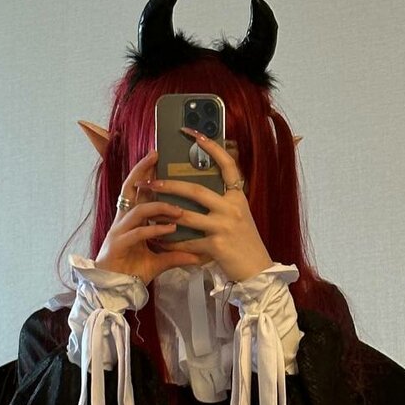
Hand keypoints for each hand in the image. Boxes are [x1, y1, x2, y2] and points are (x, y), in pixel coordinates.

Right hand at [94, 149, 204, 285]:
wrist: (113, 291)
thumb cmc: (133, 271)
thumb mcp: (159, 261)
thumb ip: (176, 254)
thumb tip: (199, 256)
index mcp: (130, 219)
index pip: (137, 190)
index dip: (145, 172)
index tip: (157, 156)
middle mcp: (123, 220)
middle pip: (129, 189)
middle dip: (141, 171)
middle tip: (155, 156)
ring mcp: (119, 231)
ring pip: (138, 211)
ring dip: (160, 207)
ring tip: (179, 210)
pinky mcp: (118, 245)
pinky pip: (138, 233)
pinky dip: (155, 229)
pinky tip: (170, 228)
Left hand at [141, 128, 273, 282]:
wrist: (258, 271)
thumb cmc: (245, 242)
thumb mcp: (239, 215)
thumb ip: (223, 200)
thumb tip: (197, 186)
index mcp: (238, 196)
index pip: (227, 165)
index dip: (211, 147)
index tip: (194, 134)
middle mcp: (232, 208)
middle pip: (196, 190)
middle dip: (169, 185)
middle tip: (151, 181)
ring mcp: (224, 227)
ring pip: (186, 215)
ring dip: (163, 213)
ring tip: (147, 209)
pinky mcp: (217, 246)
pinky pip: (187, 241)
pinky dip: (171, 242)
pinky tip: (158, 241)